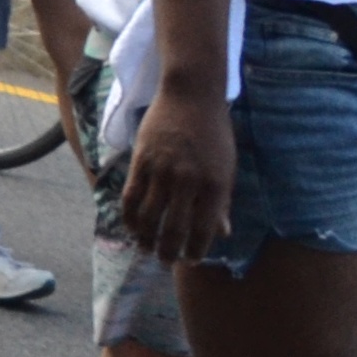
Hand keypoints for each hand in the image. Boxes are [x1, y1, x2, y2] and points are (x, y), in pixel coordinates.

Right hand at [116, 84, 236, 265]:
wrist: (192, 95)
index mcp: (215, 186)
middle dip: (167, 252)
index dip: (196, 251)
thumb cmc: (214, 132)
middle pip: (173, 230)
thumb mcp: (226, 168)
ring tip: (146, 248)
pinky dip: (129, 218)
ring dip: (145, 239)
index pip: (204, 231)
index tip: (191, 260)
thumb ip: (222, 202)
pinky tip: (132, 227)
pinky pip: (131, 198)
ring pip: (149, 218)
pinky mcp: (142, 162)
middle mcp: (189, 182)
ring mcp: (163, 172)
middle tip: (164, 261)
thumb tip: (222, 233)